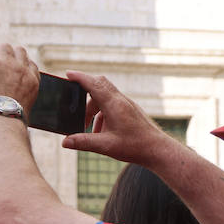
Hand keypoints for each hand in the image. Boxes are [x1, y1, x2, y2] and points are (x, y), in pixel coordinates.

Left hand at [0, 43, 39, 112]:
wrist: (1, 118)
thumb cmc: (7, 119)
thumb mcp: (19, 107)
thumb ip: (16, 96)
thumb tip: (5, 97)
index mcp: (32, 81)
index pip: (30, 65)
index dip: (20, 65)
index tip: (10, 72)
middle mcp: (22, 70)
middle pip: (19, 51)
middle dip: (8, 56)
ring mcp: (7, 64)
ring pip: (2, 48)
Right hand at [58, 70, 176, 169]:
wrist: (157, 149)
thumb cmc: (134, 146)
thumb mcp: (105, 146)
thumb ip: (83, 142)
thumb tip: (65, 142)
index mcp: (114, 105)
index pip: (94, 84)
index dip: (79, 78)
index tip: (68, 74)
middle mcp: (120, 100)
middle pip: (99, 86)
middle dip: (84, 93)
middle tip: (74, 104)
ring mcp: (126, 104)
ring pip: (104, 97)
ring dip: (92, 109)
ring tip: (87, 128)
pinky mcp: (130, 110)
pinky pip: (111, 105)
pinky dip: (102, 115)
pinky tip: (101, 132)